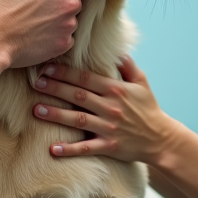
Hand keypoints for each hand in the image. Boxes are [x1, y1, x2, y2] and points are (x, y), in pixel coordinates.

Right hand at [0, 0, 82, 68]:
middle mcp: (70, 1)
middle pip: (74, 0)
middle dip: (61, 3)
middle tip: (39, 9)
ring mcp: (69, 24)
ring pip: (70, 20)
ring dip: (59, 21)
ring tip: (35, 24)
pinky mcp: (65, 43)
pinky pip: (66, 38)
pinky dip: (56, 37)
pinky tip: (37, 36)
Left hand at [31, 56, 180, 163]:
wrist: (161, 139)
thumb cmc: (148, 109)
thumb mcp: (142, 82)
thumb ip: (127, 65)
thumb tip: (115, 48)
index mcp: (116, 90)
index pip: (86, 78)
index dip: (65, 72)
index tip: (47, 68)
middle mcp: (111, 107)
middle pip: (78, 96)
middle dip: (55, 88)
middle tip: (35, 83)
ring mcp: (109, 128)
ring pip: (78, 120)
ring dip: (57, 115)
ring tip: (37, 110)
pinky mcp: (110, 146)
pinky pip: (87, 148)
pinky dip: (70, 149)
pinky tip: (53, 149)